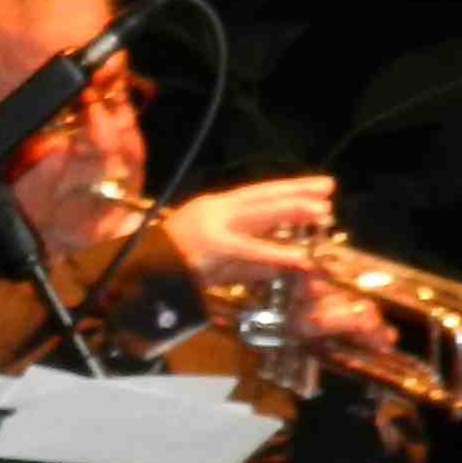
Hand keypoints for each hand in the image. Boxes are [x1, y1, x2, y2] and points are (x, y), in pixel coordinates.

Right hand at [157, 175, 340, 283]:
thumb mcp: (216, 259)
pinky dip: (274, 255)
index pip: (259, 194)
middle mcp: (213, 213)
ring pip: (257, 220)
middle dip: (296, 197)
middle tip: (328, 193)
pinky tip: (298, 258)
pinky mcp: (209, 254)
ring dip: (291, 216)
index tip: (321, 185)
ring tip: (322, 215)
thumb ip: (248, 259)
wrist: (133, 277)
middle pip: (261, 200)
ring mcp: (211, 233)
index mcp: (214, 209)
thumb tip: (283, 259)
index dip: (291, 189)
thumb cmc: (171, 268)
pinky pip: (247, 253)